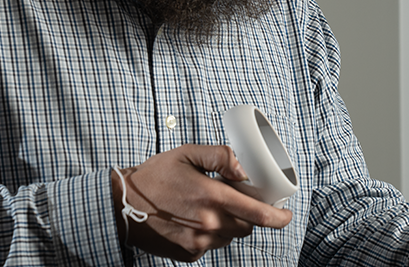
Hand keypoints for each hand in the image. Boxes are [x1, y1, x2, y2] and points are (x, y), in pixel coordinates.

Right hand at [111, 144, 292, 261]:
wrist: (121, 206)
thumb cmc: (154, 176)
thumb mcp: (187, 154)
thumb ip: (220, 156)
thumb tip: (244, 168)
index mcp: (211, 198)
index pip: (258, 214)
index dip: (279, 217)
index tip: (286, 214)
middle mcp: (208, 225)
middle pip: (247, 226)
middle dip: (249, 215)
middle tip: (238, 200)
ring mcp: (198, 243)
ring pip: (230, 237)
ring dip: (229, 224)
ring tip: (209, 207)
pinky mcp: (188, 254)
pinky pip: (212, 246)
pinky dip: (211, 234)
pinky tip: (194, 220)